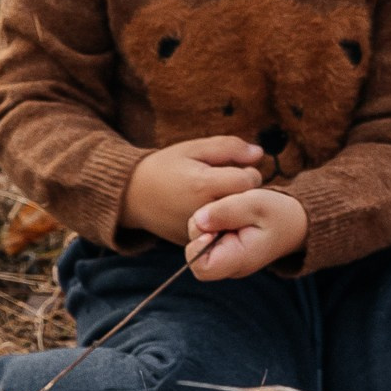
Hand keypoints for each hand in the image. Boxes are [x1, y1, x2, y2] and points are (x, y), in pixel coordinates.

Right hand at [124, 137, 264, 243]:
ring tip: (219, 197)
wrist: (131, 196)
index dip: (248, 172)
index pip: (249, 180)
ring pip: (235, 221)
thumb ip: (229, 148)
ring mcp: (198, 230)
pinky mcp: (193, 242)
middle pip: (246, 203)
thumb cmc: (164, 167)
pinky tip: (211, 212)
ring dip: (234, 209)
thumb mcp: (193, 148)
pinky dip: (222, 223)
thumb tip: (260, 154)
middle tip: (230, 184)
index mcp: (204, 184)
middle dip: (244, 192)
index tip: (238, 169)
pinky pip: (221, 233)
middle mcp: (203, 211)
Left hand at [187, 185, 309, 279]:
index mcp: (239, 259)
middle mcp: (230, 266)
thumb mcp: (255, 203)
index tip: (211, 227)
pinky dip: (212, 226)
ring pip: (198, 245)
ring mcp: (227, 260)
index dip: (197, 245)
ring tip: (230, 213)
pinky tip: (228, 218)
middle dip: (201, 230)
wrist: (297, 221)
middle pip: (195, 254)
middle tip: (223, 214)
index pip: (200, 267)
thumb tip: (198, 220)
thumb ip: (226, 210)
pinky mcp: (225, 251)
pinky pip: (206, 240)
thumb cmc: (278, 212)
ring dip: (207, 225)